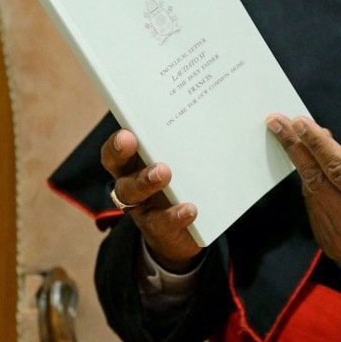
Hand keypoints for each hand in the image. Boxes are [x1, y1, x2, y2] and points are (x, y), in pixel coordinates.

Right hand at [100, 129, 202, 271]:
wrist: (189, 231)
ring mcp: (143, 209)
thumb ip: (189, 140)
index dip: (117, 144)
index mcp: (136, 164)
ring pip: (133, 197)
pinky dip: (174, 216)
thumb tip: (224, 111)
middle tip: (156, 160)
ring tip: (164, 173)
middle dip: (129, 162)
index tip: (127, 134)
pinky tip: (190, 209)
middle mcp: (133, 185)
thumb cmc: (184, 182)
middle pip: (121, 174)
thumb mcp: (185, 159)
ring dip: (146, 184)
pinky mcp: (159, 229)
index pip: (116, 151)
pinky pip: (161, 223)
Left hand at [267, 113, 340, 291]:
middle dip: (295, 148)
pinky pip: (313, 210)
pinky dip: (308, 185)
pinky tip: (306, 164)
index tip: (301, 122)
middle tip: (277, 121)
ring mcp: (340, 238)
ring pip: (312, 194)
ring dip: (300, 164)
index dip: (319, 145)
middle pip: (318, 179)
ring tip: (291, 135)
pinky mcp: (332, 246)